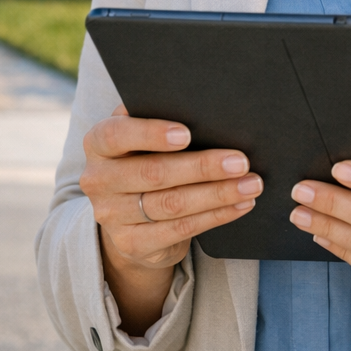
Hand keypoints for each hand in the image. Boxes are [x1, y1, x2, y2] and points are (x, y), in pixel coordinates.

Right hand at [80, 104, 262, 334]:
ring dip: (218, 194)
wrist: (128, 211)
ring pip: (171, 204)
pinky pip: (180, 229)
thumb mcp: (145, 134)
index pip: (116, 135)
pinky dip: (216, 216)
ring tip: (251, 183)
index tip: (186, 133)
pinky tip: (240, 205)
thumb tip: (208, 106)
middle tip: (241, 161)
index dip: (151, 134)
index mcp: (99, 143)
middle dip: (203, 167)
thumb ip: (161, 116)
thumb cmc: (148, 153)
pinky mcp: (132, 243)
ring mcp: (112, 216)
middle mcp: (99, 180)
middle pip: (154, 173)